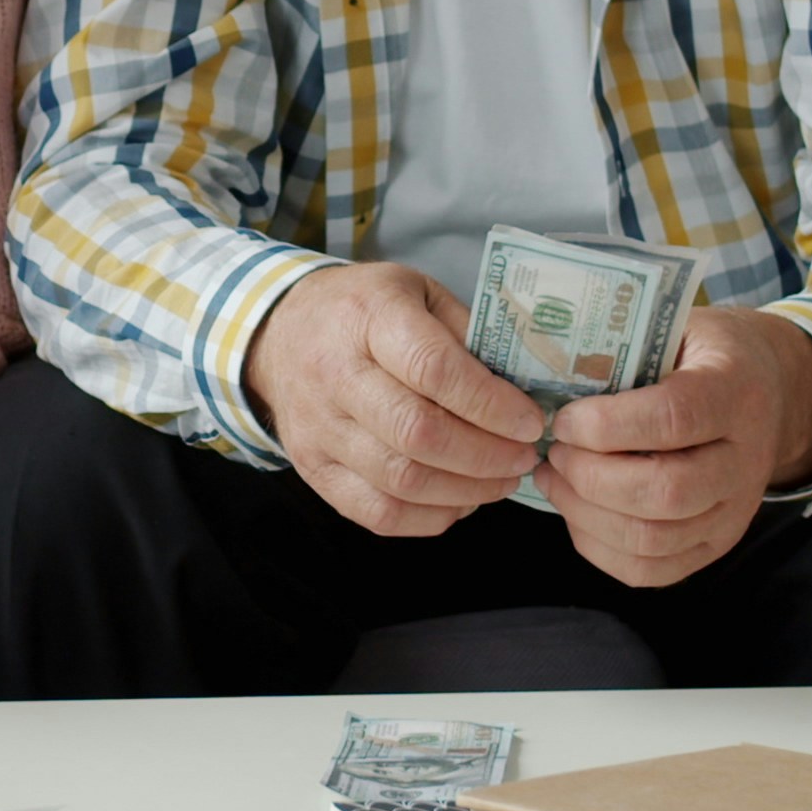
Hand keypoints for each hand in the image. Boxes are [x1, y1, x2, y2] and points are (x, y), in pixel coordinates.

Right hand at [239, 263, 545, 534]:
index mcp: (368, 318)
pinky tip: (461, 500)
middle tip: (524, 456)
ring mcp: (318, 428)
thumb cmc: (364, 311)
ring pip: (400, 480)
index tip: (531, 421)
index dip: (490, 404)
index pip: (433, 369)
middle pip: (417, 433)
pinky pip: (377, 513)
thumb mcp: (418, 293)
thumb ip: (468, 333)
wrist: (280, 334)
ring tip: (502, 480)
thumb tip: (526, 386)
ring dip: (466, 490)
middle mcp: (335, 374)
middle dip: (486, 455)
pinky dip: (430, 517)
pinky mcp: (312, 469)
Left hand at [540, 304, 811, 587]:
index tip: (563, 419)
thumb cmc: (703, 353)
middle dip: (589, 476)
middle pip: (664, 491)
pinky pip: (652, 571)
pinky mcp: (717, 545)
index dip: (606, 426)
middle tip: (554, 451)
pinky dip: (599, 546)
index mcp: (736, 392)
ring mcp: (735, 512)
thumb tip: (546, 383)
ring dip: (585, 513)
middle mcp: (744, 460)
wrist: (771, 391)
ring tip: (553, 478)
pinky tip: (576, 510)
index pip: (672, 419)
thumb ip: (625, 350)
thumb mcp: (676, 328)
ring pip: (653, 539)